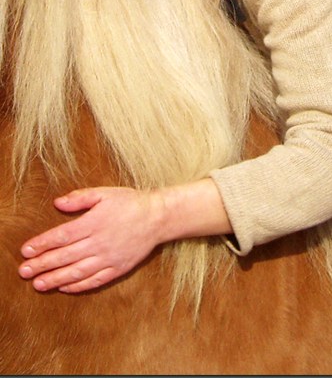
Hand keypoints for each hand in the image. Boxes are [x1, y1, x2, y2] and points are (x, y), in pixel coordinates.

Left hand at [18, 187, 163, 292]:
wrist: (158, 217)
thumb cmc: (130, 203)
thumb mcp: (105, 193)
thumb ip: (81, 197)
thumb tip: (57, 203)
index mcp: (94, 223)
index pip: (62, 236)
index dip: (42, 244)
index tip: (26, 251)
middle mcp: (99, 242)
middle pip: (65, 256)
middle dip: (42, 265)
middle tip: (23, 272)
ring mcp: (109, 258)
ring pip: (77, 272)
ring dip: (55, 279)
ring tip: (38, 284)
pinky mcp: (118, 268)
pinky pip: (94, 280)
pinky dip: (78, 286)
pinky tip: (64, 287)